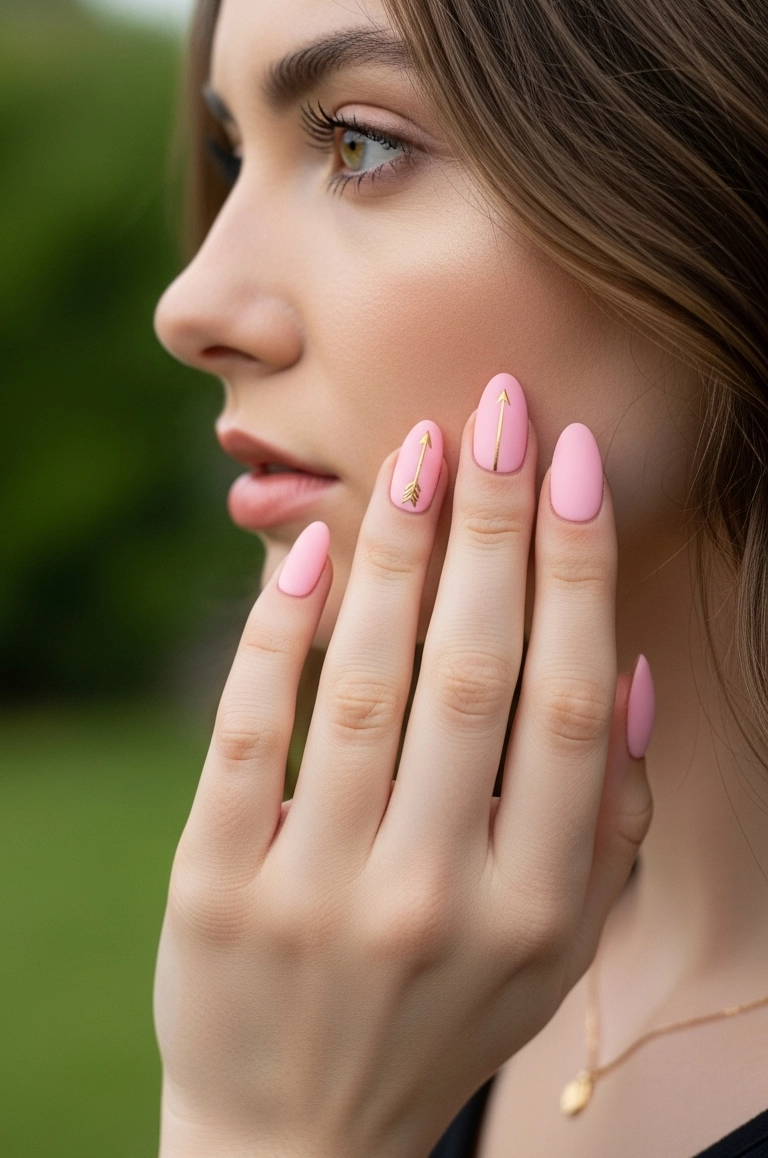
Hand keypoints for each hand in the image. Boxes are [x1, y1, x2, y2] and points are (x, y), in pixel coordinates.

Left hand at [154, 381, 652, 1157]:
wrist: (299, 1133)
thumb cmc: (446, 1006)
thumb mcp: (559, 945)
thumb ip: (612, 820)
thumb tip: (634, 672)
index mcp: (538, 904)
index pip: (571, 703)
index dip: (576, 569)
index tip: (573, 460)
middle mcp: (435, 898)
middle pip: (472, 672)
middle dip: (493, 523)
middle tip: (500, 407)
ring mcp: (317, 895)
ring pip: (364, 685)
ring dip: (395, 550)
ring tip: (418, 451)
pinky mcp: (214, 892)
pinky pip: (246, 734)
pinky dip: (277, 632)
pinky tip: (311, 550)